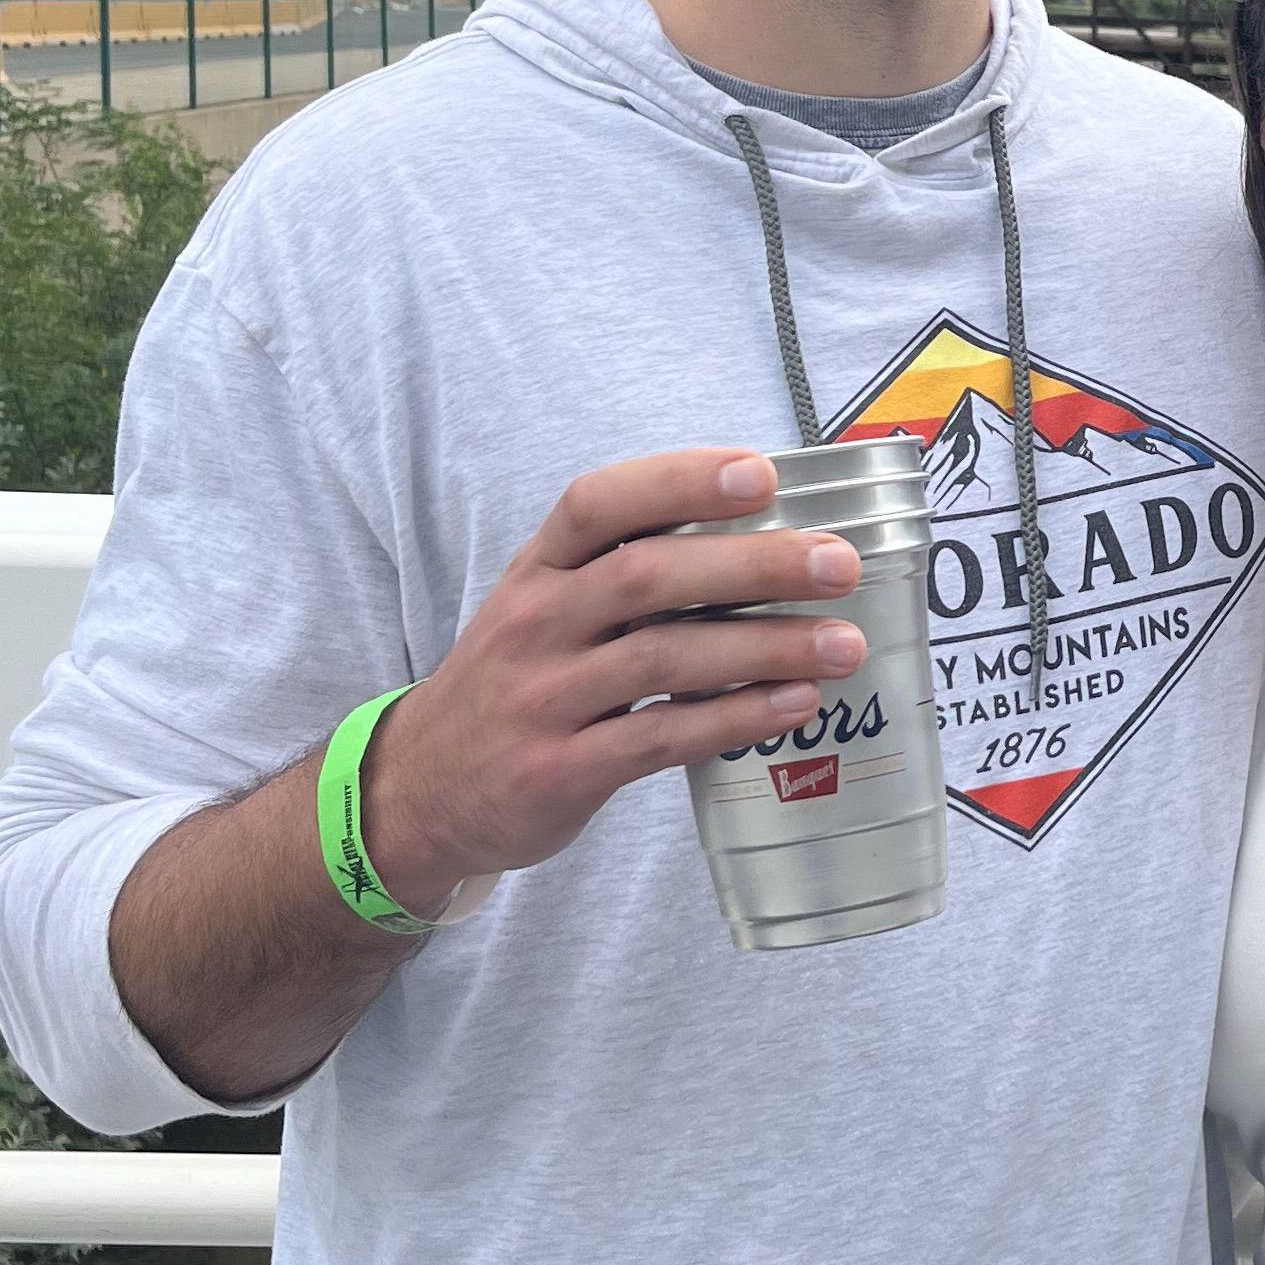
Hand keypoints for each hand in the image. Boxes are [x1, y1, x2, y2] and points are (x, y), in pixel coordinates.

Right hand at [360, 450, 872, 909]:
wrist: (421, 791)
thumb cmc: (516, 681)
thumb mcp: (542, 607)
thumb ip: (625, 571)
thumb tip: (767, 534)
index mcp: (538, 569)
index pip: (599, 503)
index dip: (679, 482)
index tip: (760, 474)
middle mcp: (535, 624)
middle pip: (648, 577)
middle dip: (753, 564)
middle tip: (838, 563)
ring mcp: (543, 699)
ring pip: (664, 658)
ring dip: (765, 646)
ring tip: (844, 645)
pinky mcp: (560, 771)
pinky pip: (660, 737)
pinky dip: (734, 717)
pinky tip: (794, 704)